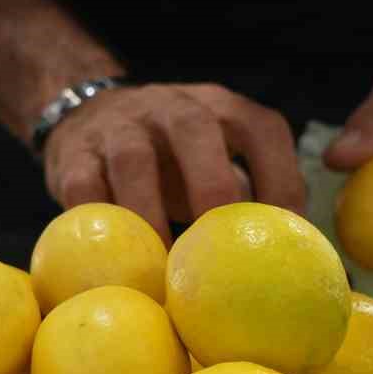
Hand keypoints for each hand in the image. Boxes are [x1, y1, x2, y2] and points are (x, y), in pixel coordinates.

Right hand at [42, 83, 305, 241]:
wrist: (87, 116)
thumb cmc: (173, 158)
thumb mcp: (218, 156)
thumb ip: (253, 194)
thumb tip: (299, 261)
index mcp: (222, 108)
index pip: (263, 131)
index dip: (281, 181)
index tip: (287, 238)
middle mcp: (173, 107)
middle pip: (195, 128)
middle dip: (213, 184)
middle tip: (220, 245)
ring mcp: (120, 126)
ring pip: (132, 160)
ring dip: (149, 214)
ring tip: (162, 266)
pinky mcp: (74, 153)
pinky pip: (81, 186)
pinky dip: (98, 223)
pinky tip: (113, 262)